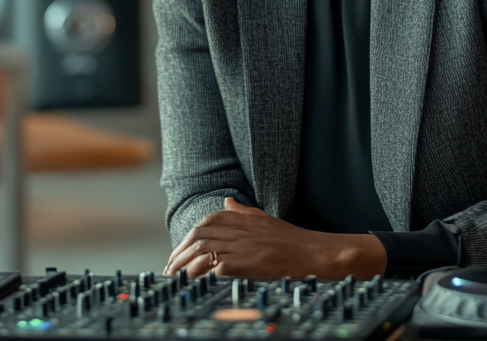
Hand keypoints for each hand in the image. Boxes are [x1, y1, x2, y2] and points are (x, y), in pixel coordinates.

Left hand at [162, 198, 386, 279]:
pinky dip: (200, 275)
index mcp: (240, 218)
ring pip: (201, 251)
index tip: (178, 256)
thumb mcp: (265, 220)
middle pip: (196, 237)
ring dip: (184, 266)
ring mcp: (241, 245)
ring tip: (175, 281)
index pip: (203, 225)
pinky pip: (214, 267)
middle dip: (179, 254)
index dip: (186, 241)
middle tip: (170, 272)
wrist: (316, 253)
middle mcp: (237, 229)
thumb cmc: (293, 240)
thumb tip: (226, 202)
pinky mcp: (246, 263)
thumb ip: (242, 212)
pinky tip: (194, 284)